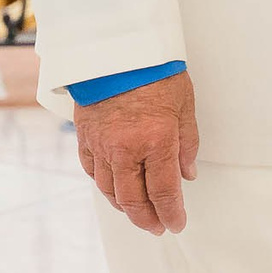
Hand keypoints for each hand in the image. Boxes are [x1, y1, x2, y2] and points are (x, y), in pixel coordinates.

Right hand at [75, 73, 200, 235]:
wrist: (117, 46)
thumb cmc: (155, 70)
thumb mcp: (184, 105)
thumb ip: (187, 144)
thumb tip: (187, 175)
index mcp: (156, 141)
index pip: (164, 192)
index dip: (172, 214)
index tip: (177, 224)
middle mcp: (126, 149)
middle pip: (133, 200)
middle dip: (147, 219)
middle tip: (157, 227)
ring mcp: (101, 145)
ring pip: (109, 190)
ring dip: (124, 207)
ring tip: (137, 213)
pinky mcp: (84, 136)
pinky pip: (92, 171)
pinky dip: (104, 185)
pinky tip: (113, 189)